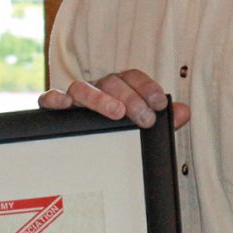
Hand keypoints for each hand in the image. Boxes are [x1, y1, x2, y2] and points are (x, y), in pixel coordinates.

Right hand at [40, 69, 189, 129]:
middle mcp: (96, 88)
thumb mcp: (140, 127)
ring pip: (82, 87)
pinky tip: (65, 105)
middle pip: (111, 81)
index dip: (147, 87)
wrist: (78, 155)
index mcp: (117, 88)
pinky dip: (55, 98)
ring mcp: (74, 98)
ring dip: (100, 98)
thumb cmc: (114, 134)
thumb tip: (184, 111)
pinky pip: (49, 98)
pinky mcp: (52, 108)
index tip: (161, 104)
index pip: (132, 76)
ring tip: (116, 113)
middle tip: (146, 119)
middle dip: (131, 98)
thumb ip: (163, 120)